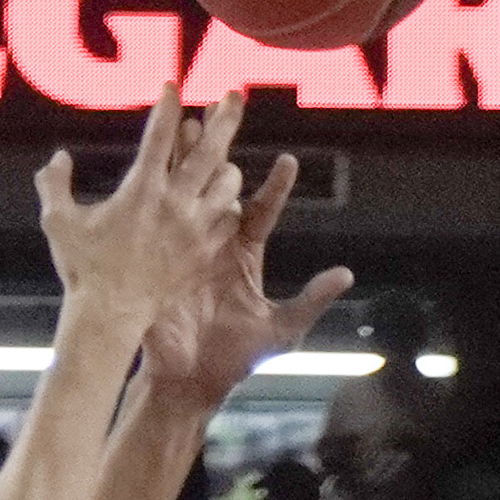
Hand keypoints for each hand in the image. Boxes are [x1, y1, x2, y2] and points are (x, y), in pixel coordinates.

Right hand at [36, 85, 246, 346]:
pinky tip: (220, 204)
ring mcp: (194, 231)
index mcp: (141, 190)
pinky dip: (227, 208)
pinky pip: (228, 221)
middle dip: (225, 118)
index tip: (172, 85)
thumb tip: (59, 158)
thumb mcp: (57, 222)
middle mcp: (174, 205)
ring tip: (221, 162)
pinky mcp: (203, 254)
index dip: (167, 106)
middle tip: (235, 95)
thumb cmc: (82, 270)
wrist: (110, 318)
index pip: (160, 135)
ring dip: (225, 167)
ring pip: (228, 184)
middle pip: (209, 150)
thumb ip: (54, 184)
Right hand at [140, 144, 356, 412]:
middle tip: (223, 116)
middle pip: (220, 189)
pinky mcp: (160, 261)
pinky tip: (153, 163)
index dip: (275, 187)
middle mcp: (215, 243)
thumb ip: (311, 301)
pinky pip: (160, 222)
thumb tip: (346, 274)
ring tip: (187, 124)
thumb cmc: (234, 361)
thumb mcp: (281, 332)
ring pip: (188, 194)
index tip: (289, 162)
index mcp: (244, 254)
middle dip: (220, 153)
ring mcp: (185, 249)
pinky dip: (156, 192)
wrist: (188, 383)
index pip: (262, 212)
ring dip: (187, 159)